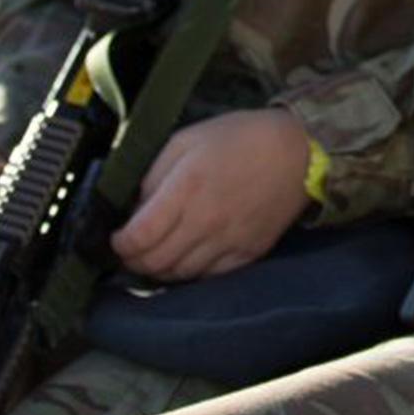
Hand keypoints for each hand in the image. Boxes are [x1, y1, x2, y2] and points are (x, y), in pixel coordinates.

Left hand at [110, 109, 310, 280]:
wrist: (297, 150)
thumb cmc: (241, 138)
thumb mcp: (187, 140)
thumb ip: (155, 173)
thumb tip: (136, 206)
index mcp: (187, 188)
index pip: (140, 236)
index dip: (119, 243)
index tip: (116, 237)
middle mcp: (205, 221)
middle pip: (155, 262)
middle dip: (134, 260)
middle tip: (131, 249)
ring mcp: (228, 241)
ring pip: (179, 274)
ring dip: (159, 268)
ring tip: (156, 252)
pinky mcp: (247, 253)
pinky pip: (209, 276)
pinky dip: (190, 272)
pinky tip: (186, 257)